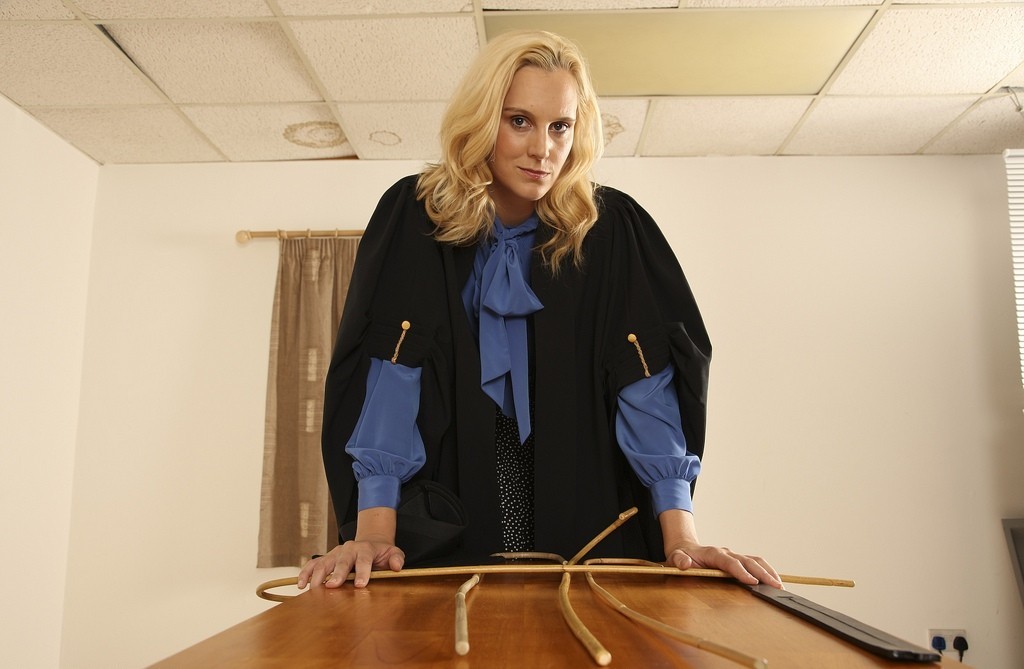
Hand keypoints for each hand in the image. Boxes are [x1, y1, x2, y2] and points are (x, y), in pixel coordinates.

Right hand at [296, 540, 404, 588]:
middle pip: (342, 561)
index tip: (360, 585)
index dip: (362, 572)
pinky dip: (305, 573)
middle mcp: (348, 549)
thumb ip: (396, 559)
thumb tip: (397, 566)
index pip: (364, 559)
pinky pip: (312, 564)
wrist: (370, 543)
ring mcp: (335, 553)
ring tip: (314, 590)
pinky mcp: (326, 558)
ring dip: (318, 575)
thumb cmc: (381, 553)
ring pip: (324, 562)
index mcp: (365, 548)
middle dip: (337, 573)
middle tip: (333, 586)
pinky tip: (301, 585)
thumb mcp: (393, 553)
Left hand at [665, 541, 782, 588]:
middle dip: (762, 573)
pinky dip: (766, 570)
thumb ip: (679, 560)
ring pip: (755, 560)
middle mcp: (726, 552)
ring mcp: (733, 555)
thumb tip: (685, 563)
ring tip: (779, 585)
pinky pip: (755, 563)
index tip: (752, 581)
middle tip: (775, 586)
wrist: (685, 549)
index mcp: (713, 553)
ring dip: (768, 571)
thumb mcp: (674, 558)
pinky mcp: (738, 560)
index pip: (730, 562)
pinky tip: (774, 581)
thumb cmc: (681, 556)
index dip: (741, 571)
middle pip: (747, 560)